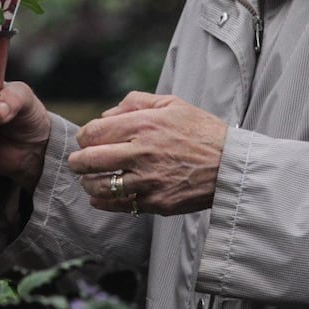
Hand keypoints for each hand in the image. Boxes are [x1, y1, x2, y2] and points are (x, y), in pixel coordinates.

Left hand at [67, 92, 227, 215]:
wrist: (231, 165)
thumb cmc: (201, 131)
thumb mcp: (171, 103)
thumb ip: (135, 102)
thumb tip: (106, 115)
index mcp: (144, 125)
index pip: (94, 132)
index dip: (83, 137)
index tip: (86, 140)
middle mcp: (142, 153)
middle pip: (89, 161)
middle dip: (77, 162)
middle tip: (78, 163)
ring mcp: (148, 180)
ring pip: (99, 186)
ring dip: (88, 184)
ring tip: (89, 181)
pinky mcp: (156, 203)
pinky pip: (118, 205)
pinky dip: (102, 202)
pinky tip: (98, 198)